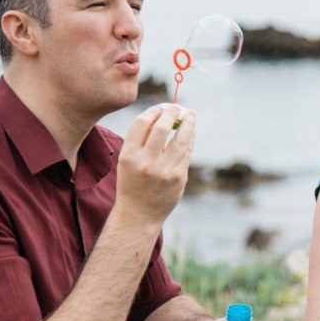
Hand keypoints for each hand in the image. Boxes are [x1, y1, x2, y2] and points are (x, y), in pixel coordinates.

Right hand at [114, 104, 195, 225]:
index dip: (154, 110)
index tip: (162, 107)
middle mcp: (145, 161)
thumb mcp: (127, 161)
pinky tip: (190, 134)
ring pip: (181, 138)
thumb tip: (162, 115)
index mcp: (129, 154)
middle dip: (172, 112)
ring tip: (191, 115)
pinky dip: (190, 140)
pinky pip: (187, 153)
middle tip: (179, 108)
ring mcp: (163, 170)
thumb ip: (141, 141)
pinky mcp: (178, 177)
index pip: (142, 122)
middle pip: (162, 127)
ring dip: (188, 123)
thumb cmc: (133, 183)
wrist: (139, 214)